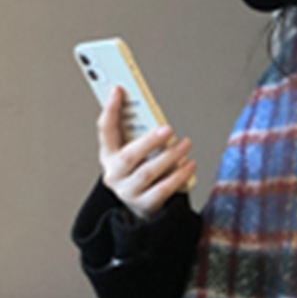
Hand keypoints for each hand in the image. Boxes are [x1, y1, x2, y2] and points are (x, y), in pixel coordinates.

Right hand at [97, 86, 196, 220]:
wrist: (142, 207)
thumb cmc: (140, 172)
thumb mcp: (135, 153)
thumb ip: (140, 136)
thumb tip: (157, 116)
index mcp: (108, 156)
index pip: (105, 130)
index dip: (110, 109)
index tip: (118, 90)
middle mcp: (114, 174)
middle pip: (129, 155)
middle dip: (149, 141)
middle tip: (169, 129)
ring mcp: (128, 191)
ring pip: (148, 172)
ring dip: (170, 156)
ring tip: (186, 144)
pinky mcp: (145, 204)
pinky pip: (163, 189)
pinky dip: (178, 176)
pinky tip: (190, 165)